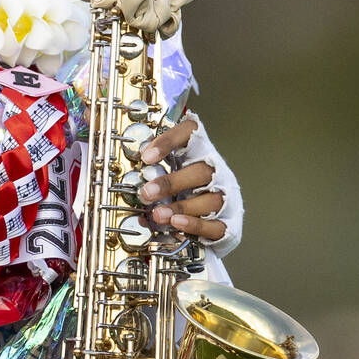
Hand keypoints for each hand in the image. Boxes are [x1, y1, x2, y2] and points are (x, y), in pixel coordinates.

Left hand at [138, 118, 226, 242]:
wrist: (214, 217)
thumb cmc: (185, 189)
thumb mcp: (170, 171)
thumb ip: (153, 171)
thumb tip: (129, 180)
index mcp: (200, 151)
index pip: (191, 133)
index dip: (169, 141)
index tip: (146, 157)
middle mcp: (216, 171)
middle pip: (201, 172)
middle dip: (171, 184)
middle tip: (146, 194)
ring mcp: (226, 197)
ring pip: (210, 200)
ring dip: (181, 207)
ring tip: (158, 215)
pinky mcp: (230, 223)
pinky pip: (216, 225)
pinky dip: (195, 225)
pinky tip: (176, 224)